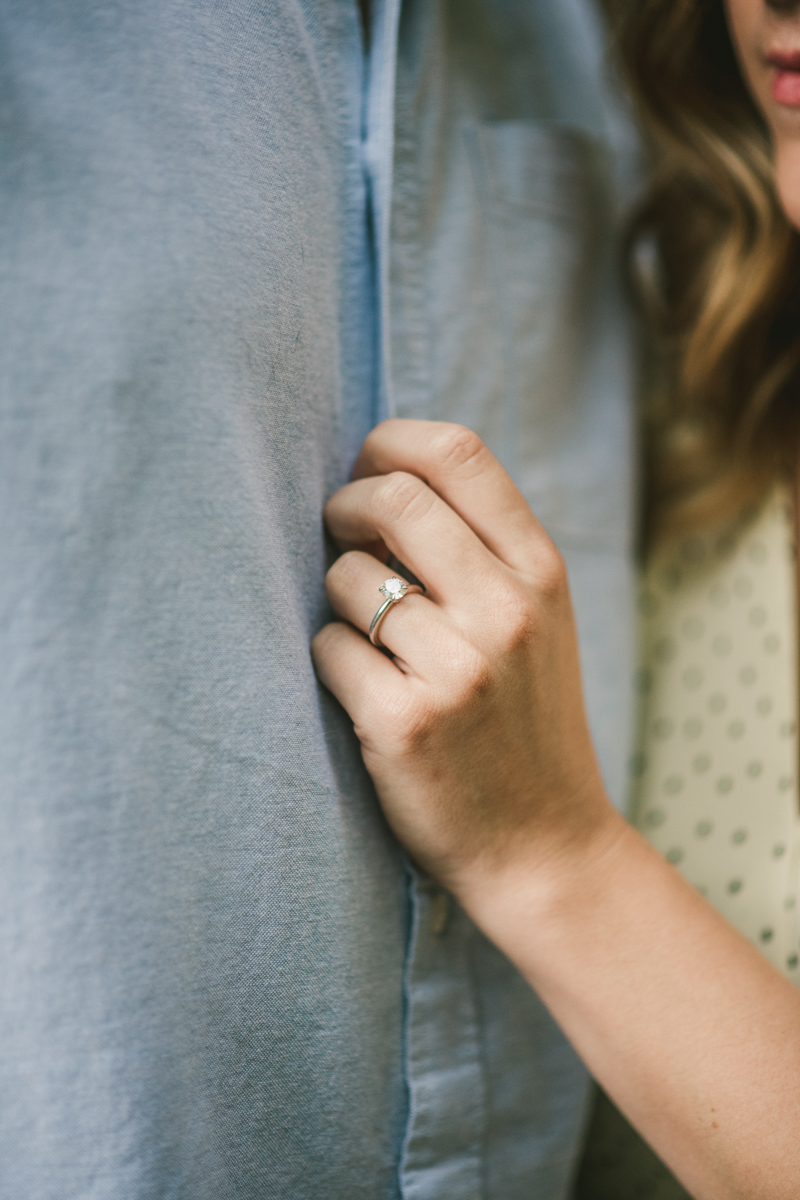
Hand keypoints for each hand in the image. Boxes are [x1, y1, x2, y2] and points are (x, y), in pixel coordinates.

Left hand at [311, 419, 615, 904]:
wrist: (546, 847)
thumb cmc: (526, 724)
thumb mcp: (536, 623)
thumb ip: (478, 550)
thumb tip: (378, 486)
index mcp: (540, 572)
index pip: (459, 453)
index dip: (390, 443)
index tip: (365, 469)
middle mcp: (507, 610)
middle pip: (392, 500)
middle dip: (344, 507)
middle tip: (337, 536)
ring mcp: (457, 668)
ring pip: (345, 579)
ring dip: (337, 600)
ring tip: (370, 640)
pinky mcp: (404, 722)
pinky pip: (327, 648)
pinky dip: (331, 661)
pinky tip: (364, 692)